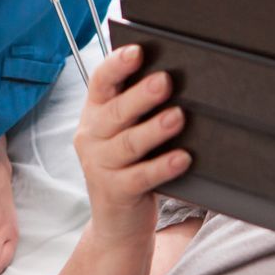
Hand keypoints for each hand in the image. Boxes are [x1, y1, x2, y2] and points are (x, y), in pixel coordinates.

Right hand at [74, 44, 191, 244]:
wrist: (117, 222)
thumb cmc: (128, 165)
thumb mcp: (125, 133)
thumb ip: (137, 107)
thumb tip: (174, 74)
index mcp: (94, 114)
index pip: (100, 83)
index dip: (117, 65)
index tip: (137, 51)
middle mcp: (91, 136)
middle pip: (115, 112)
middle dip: (140, 95)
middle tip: (165, 81)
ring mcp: (100, 166)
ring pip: (128, 144)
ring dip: (154, 129)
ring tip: (178, 117)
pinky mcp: (115, 192)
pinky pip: (141, 177)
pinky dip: (163, 166)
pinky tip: (182, 158)